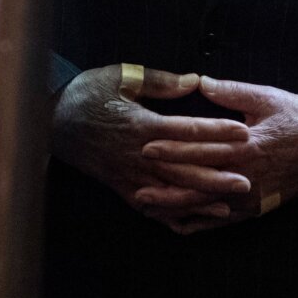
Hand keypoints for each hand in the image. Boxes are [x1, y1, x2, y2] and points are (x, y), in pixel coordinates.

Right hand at [51, 64, 253, 232]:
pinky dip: (172, 215)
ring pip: (172, 192)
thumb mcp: (120, 76)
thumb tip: (194, 81)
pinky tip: (193, 220)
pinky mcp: (121, 188)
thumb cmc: (87, 94)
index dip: (217, 131)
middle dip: (217, 174)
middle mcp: (138, 154)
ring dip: (201, 199)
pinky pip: (151, 207)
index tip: (243, 132)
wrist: (50, 122)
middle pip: (185, 167)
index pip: (187, 130)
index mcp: (141, 125)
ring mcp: (130, 175)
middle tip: (247, 178)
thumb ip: (160, 81)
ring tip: (229, 204)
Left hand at [136, 75, 297, 233]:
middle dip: (165, 182)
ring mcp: (250, 196)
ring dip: (175, 208)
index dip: (172, 148)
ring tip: (147, 207)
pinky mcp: (254, 208)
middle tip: (135, 182)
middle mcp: (246, 175)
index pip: (202, 148)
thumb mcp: (268, 98)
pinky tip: (176, 223)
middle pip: (198, 182)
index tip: (146, 146)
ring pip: (205, 206)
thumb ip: (232, 92)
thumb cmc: (297, 119)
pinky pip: (221, 220)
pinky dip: (198, 223)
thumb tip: (201, 81)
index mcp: (246, 145)